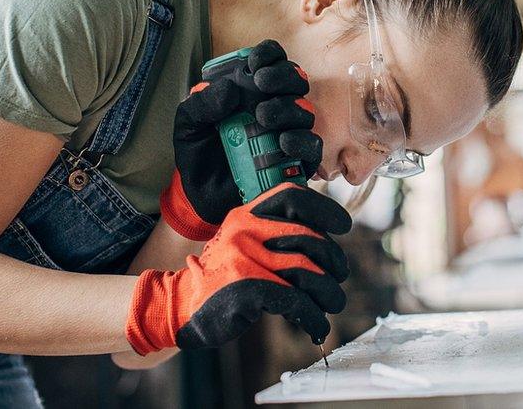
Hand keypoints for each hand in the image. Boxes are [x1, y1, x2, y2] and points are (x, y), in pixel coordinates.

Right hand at [127, 183, 350, 354]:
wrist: (178, 306)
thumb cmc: (222, 277)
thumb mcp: (242, 242)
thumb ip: (274, 235)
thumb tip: (326, 242)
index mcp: (247, 213)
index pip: (293, 197)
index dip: (325, 210)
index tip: (344, 226)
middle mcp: (245, 230)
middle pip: (310, 239)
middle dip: (334, 261)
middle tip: (339, 277)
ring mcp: (243, 257)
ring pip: (307, 272)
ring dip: (328, 292)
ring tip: (333, 303)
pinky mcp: (245, 287)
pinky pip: (294, 300)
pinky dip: (312, 316)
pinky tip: (316, 325)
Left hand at [160, 39, 323, 239]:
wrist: (201, 196)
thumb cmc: (198, 154)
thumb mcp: (188, 125)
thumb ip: (200, 104)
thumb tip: (229, 89)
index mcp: (253, 91)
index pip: (273, 62)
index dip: (270, 55)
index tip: (254, 64)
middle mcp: (276, 107)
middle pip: (296, 80)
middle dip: (283, 77)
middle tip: (261, 83)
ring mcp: (289, 134)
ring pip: (305, 111)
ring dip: (288, 108)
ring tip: (262, 117)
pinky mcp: (297, 162)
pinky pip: (312, 147)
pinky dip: (300, 141)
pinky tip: (282, 142)